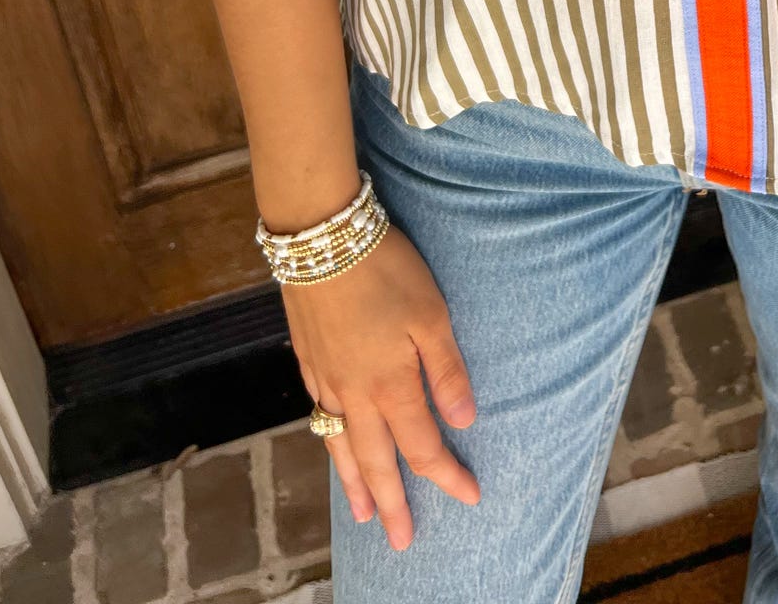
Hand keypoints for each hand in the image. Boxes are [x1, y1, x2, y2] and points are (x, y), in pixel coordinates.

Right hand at [284, 226, 479, 549]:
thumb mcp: (431, 313)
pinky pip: (321, 419)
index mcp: (389, 384)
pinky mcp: (308, 359)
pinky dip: (331, 446)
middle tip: (401, 541)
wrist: (321, 237)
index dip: (446, 474)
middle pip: (377, 460)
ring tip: (363, 515)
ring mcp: (326, 378)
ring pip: (342, 446)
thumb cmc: (384, 270)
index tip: (469, 497)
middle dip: (392, 503)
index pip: (422, 445)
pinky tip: (334, 446)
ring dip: (355, 484)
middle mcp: (354, 392)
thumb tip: (462, 420)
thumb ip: (446, 370)